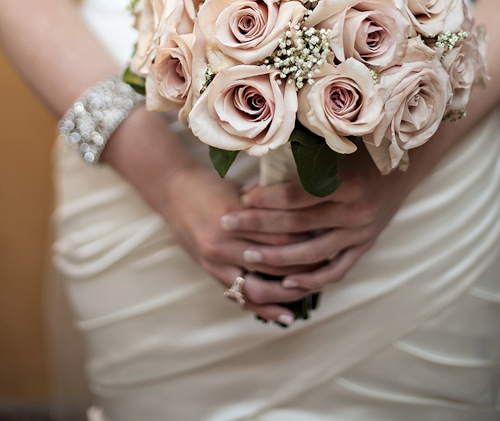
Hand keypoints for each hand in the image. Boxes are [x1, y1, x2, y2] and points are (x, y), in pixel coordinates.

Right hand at [163, 163, 314, 324]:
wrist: (171, 191)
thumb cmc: (210, 184)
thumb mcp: (240, 188)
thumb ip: (268, 203)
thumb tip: (307, 210)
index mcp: (233, 217)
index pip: (278, 236)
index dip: (306, 240)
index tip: (327, 240)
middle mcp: (223, 243)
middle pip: (272, 264)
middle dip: (302, 268)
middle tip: (328, 267)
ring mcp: (214, 261)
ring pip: (258, 287)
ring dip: (287, 293)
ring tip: (312, 292)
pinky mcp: (210, 272)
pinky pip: (241, 297)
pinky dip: (264, 308)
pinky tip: (286, 315)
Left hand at [219, 143, 417, 293]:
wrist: (407, 165)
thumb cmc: (364, 150)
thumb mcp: (337, 148)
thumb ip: (303, 158)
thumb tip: (261, 168)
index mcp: (347, 183)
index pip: (297, 196)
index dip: (266, 198)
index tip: (241, 197)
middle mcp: (355, 212)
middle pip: (298, 225)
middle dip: (259, 225)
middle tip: (228, 224)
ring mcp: (361, 234)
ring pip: (312, 254)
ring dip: (277, 257)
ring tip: (248, 255)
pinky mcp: (365, 247)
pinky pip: (336, 270)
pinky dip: (311, 279)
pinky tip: (285, 281)